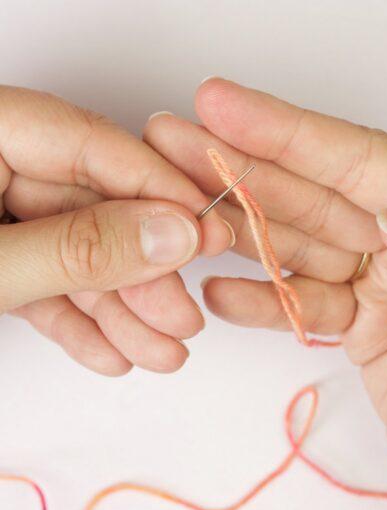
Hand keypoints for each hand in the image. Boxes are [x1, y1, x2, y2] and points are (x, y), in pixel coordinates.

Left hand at [0, 87, 233, 374]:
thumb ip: (79, 248)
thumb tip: (173, 236)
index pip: (92, 146)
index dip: (160, 192)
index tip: (210, 233)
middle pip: (93, 210)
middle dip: (143, 276)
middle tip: (185, 316)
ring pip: (75, 255)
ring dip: (120, 311)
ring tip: (159, 352)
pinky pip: (43, 282)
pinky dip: (76, 321)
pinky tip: (109, 352)